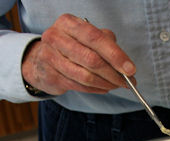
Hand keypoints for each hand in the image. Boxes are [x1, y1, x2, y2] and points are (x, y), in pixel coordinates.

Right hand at [21, 14, 135, 95]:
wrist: (39, 60)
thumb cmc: (70, 46)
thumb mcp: (86, 36)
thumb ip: (106, 43)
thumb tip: (125, 64)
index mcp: (68, 23)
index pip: (95, 38)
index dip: (115, 55)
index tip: (130, 69)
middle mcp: (56, 37)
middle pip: (92, 59)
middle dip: (113, 74)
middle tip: (127, 82)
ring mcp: (50, 58)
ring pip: (86, 76)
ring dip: (106, 84)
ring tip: (116, 85)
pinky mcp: (50, 76)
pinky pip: (79, 86)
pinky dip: (96, 89)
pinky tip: (104, 88)